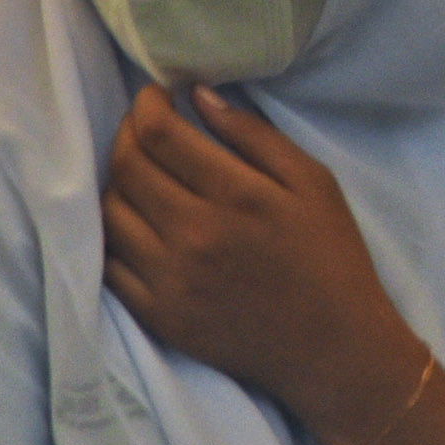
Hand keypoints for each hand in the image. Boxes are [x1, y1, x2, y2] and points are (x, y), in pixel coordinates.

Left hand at [104, 84, 422, 442]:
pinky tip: (136, 221)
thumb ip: (255, 135)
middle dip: (127, 134)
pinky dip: (115, 234)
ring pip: (110, 213)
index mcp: (236, 196)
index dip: (147, 104)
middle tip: (143, 127)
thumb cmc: (331, 259)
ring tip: (139, 172)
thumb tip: (199, 96)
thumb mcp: (313, 183)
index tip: (154, 95)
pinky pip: (110, 264)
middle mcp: (194, 236)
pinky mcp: (159, 316)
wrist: (333, 349)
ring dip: (116, 181)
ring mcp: (170, 280)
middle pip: (127, 168)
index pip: (160, 134)